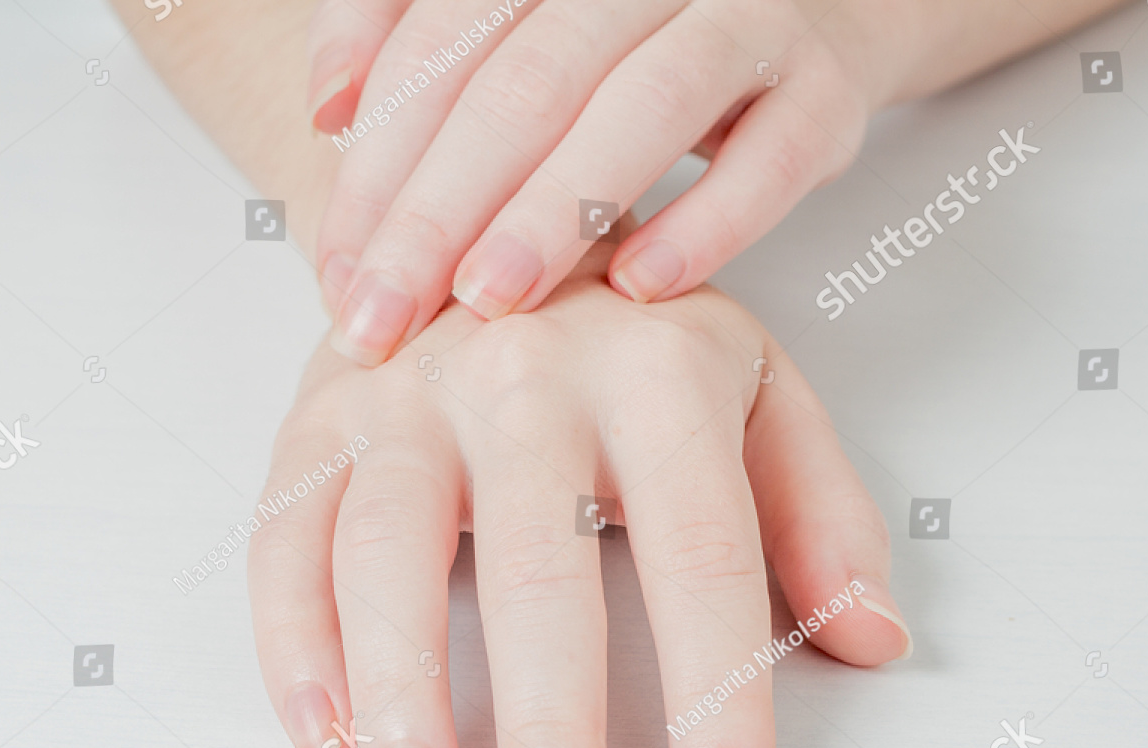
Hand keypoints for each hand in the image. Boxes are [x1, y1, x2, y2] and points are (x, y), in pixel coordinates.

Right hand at [249, 251, 910, 747]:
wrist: (484, 214)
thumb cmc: (630, 331)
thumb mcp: (755, 388)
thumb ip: (819, 510)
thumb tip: (875, 639)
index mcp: (657, 368)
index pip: (700, 553)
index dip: (714, 693)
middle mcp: (524, 373)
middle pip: (538, 569)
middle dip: (550, 728)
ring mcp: (409, 392)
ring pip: (387, 553)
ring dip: (402, 700)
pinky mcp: (320, 417)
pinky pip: (288, 535)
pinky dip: (295, 643)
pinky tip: (326, 737)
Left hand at [306, 0, 873, 364]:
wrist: (820, 16)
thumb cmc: (636, 44)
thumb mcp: (523, 32)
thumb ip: (409, 47)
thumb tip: (323, 110)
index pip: (442, 45)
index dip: (380, 161)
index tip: (342, 272)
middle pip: (525, 81)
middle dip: (440, 208)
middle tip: (384, 317)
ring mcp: (748, 19)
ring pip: (643, 104)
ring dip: (557, 210)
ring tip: (489, 302)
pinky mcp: (824, 90)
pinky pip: (768, 159)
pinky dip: (707, 223)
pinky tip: (641, 288)